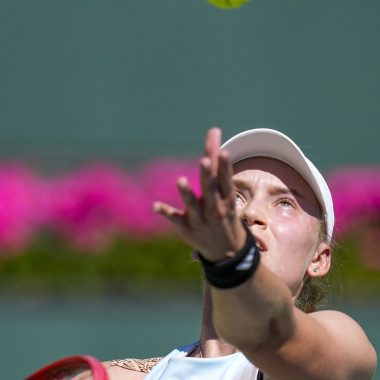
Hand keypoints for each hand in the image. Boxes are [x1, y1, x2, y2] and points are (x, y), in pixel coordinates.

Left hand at [153, 127, 246, 261]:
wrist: (226, 249)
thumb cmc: (223, 209)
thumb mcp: (223, 188)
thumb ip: (215, 160)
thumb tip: (214, 129)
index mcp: (225, 197)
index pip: (225, 179)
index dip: (225, 166)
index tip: (224, 152)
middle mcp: (214, 207)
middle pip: (210, 189)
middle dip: (207, 175)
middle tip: (203, 161)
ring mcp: (199, 218)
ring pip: (192, 204)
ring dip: (186, 192)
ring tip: (180, 180)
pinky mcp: (186, 226)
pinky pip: (175, 218)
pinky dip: (165, 211)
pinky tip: (154, 205)